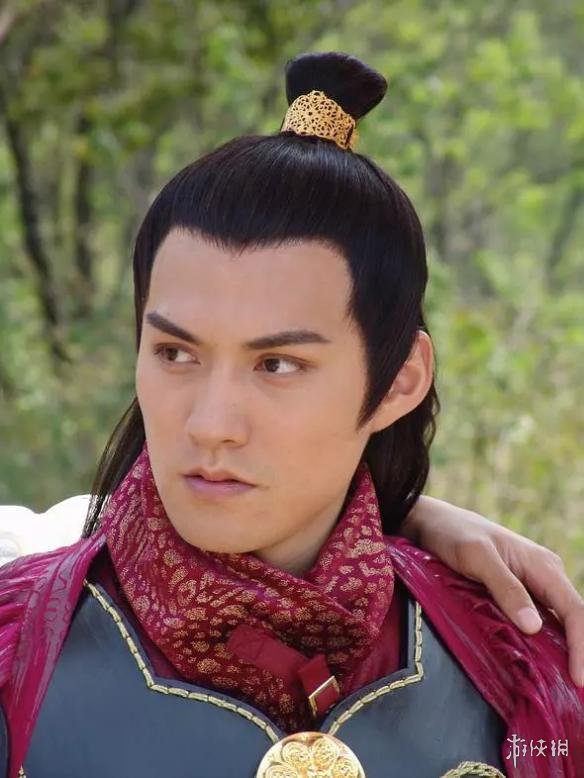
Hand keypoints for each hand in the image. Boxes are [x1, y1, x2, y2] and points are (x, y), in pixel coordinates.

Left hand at [401, 495, 583, 687]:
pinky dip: (541, 644)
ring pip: (555, 624)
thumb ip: (506, 588)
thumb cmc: (454, 534)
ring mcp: (531, 585)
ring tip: (558, 686)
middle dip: (578, 653)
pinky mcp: (514, 594)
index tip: (578, 680)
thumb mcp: (477, 557)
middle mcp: (544, 576)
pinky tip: (536, 665)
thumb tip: (534, 627)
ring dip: (560, 652)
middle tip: (574, 692)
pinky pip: (536, 621)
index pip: (575, 611)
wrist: (431, 522)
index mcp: (543, 565)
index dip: (582, 647)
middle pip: (572, 620)